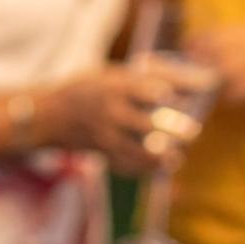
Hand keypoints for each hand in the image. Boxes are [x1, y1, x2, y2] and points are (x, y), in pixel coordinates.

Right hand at [37, 63, 186, 175]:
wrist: (51, 114)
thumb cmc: (88, 88)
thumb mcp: (110, 75)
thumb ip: (141, 80)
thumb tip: (180, 85)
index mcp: (115, 85)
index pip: (149, 90)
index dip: (170, 95)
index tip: (185, 99)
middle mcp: (111, 110)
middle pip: (148, 124)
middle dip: (174, 130)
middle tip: (193, 131)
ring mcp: (105, 134)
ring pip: (139, 151)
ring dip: (161, 157)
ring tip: (177, 157)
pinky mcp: (102, 151)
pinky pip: (126, 165)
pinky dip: (144, 168)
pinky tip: (159, 167)